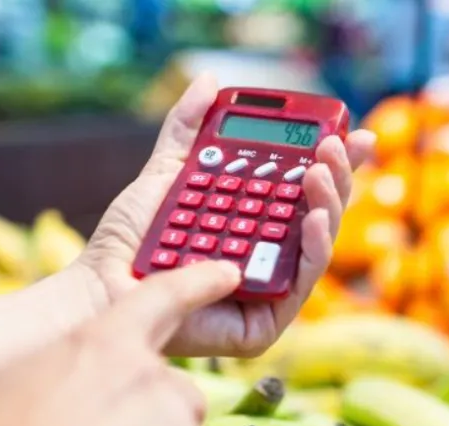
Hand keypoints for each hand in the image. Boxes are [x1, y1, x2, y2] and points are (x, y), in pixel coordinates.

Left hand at [76, 73, 375, 356]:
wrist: (101, 283)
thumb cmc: (131, 239)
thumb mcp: (167, 171)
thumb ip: (188, 128)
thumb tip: (209, 82)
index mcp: (256, 220)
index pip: (305, 188)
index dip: (331, 160)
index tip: (347, 130)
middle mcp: (269, 253)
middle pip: (318, 213)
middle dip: (336, 176)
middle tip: (333, 145)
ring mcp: (270, 287)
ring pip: (318, 245)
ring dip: (328, 205)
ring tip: (320, 173)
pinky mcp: (266, 321)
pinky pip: (301, 282)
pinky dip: (313, 248)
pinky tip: (310, 217)